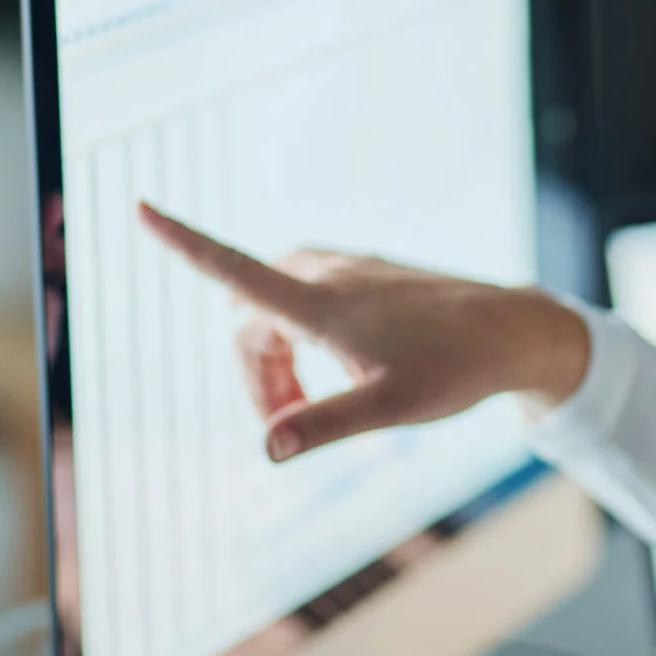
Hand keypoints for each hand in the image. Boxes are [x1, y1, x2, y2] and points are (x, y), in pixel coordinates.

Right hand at [137, 202, 589, 461]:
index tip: (139, 207)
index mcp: (323, 304)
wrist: (516, 331)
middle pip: (250, 321)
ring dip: (278, 360)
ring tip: (317, 403)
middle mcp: (328, 275)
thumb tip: (266, 447)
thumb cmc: (457, 370)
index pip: (235, 270)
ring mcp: (349, 271)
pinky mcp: (368, 275)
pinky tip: (351, 371)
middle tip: (287, 427)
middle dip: (255, 375)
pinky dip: (307, 341)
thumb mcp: (391, 408)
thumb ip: (325, 425)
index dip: (184, 242)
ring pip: (278, 311)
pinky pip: (309, 301)